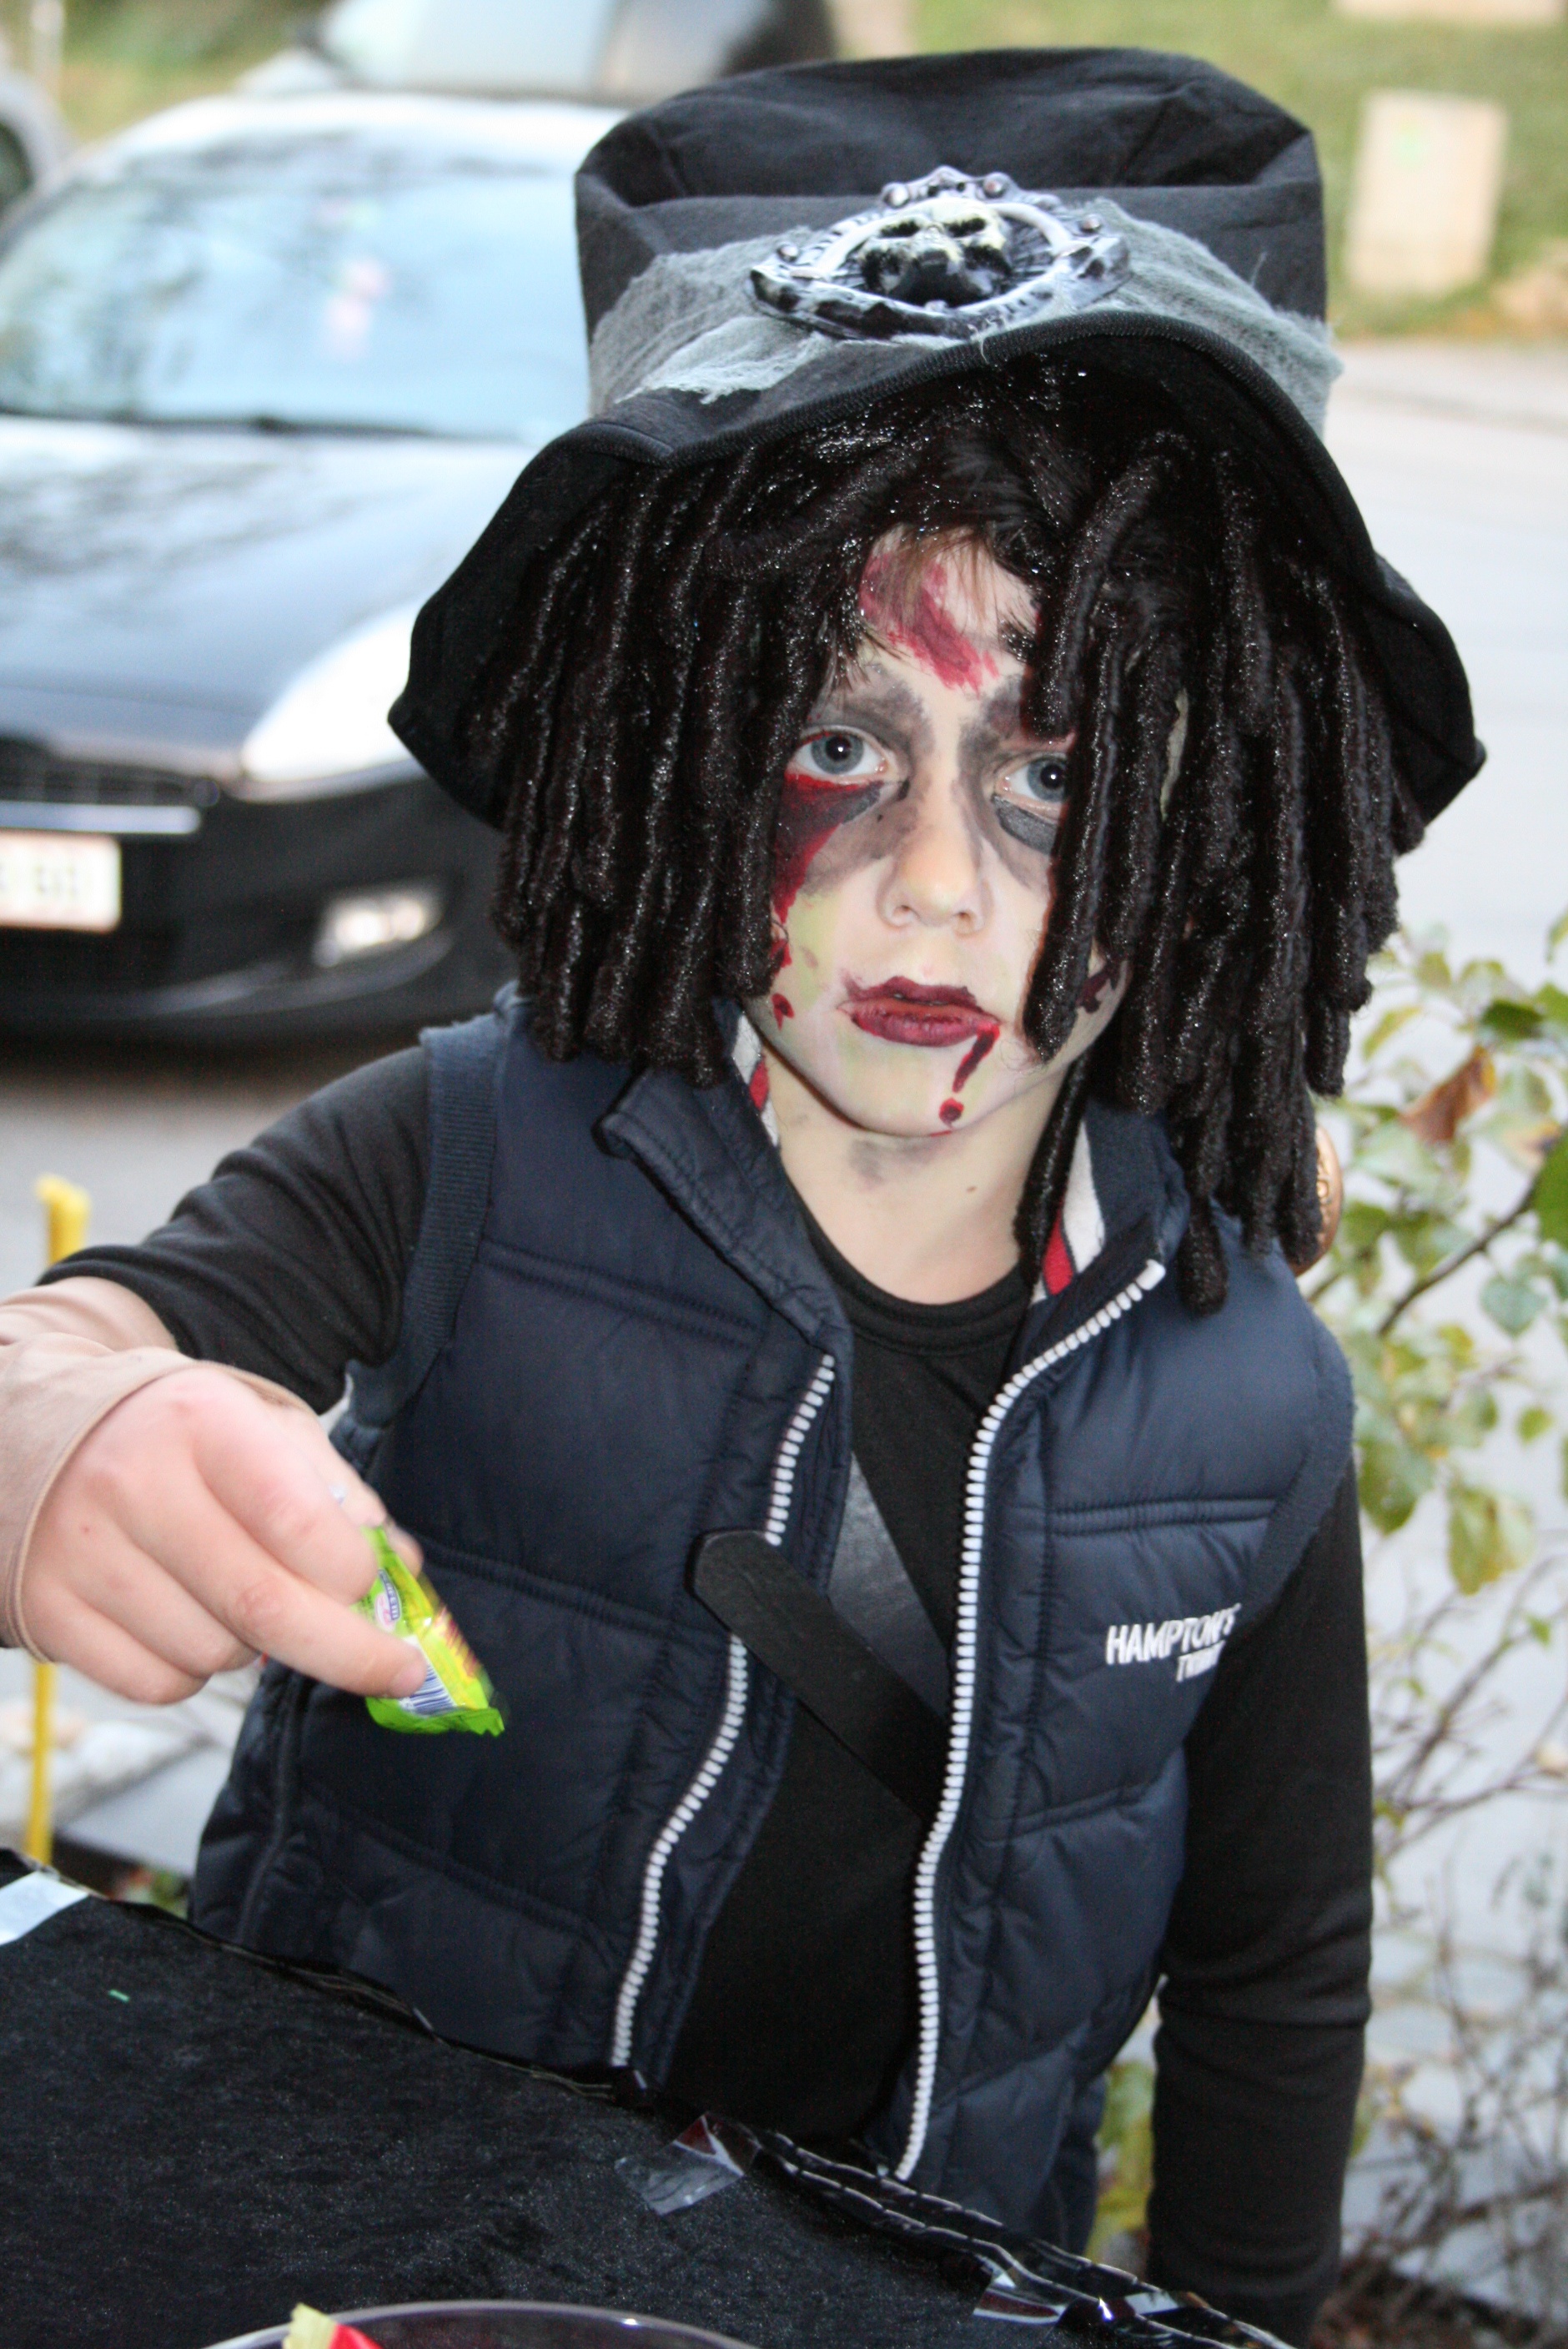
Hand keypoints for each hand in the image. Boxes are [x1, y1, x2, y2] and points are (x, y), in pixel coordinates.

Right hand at [27, 1367, 428, 1705]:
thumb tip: (400, 1569)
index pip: (298, 1521)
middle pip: (263, 1606)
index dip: (355, 1573)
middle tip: (398, 1672)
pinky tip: (189, 1621)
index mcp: (200, 1422)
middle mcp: (133, 1484)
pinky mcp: (48, 1612)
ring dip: (257, 1651)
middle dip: (348, 1653)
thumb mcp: (262, 1427)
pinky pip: (158, 1685)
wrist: (42, 1435)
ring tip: (241, 1599)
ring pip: (215, 1655)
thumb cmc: (180, 1437)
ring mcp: (82, 1554)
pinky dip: (194, 1674)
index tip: (380, 1591)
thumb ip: (336, 1492)